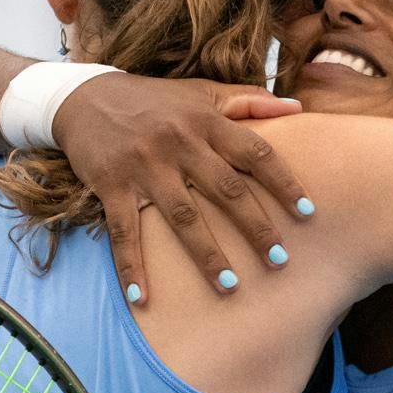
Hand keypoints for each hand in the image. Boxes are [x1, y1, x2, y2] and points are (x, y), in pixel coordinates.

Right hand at [51, 75, 313, 304]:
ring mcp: (144, 166)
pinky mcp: (112, 186)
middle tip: (281, 262)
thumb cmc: (153, 100)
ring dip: (207, 254)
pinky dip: (131, 266)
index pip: (255, 151)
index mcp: (206, 121)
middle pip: (226, 190)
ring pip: (182, 216)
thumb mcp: (201, 93)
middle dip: (256, 227)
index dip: (284, 182)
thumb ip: (248, 101)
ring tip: (231, 287)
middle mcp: (179, 143)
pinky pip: (125, 232)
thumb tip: (298, 107)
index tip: (308, 212)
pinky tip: (141, 298)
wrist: (84, 96)